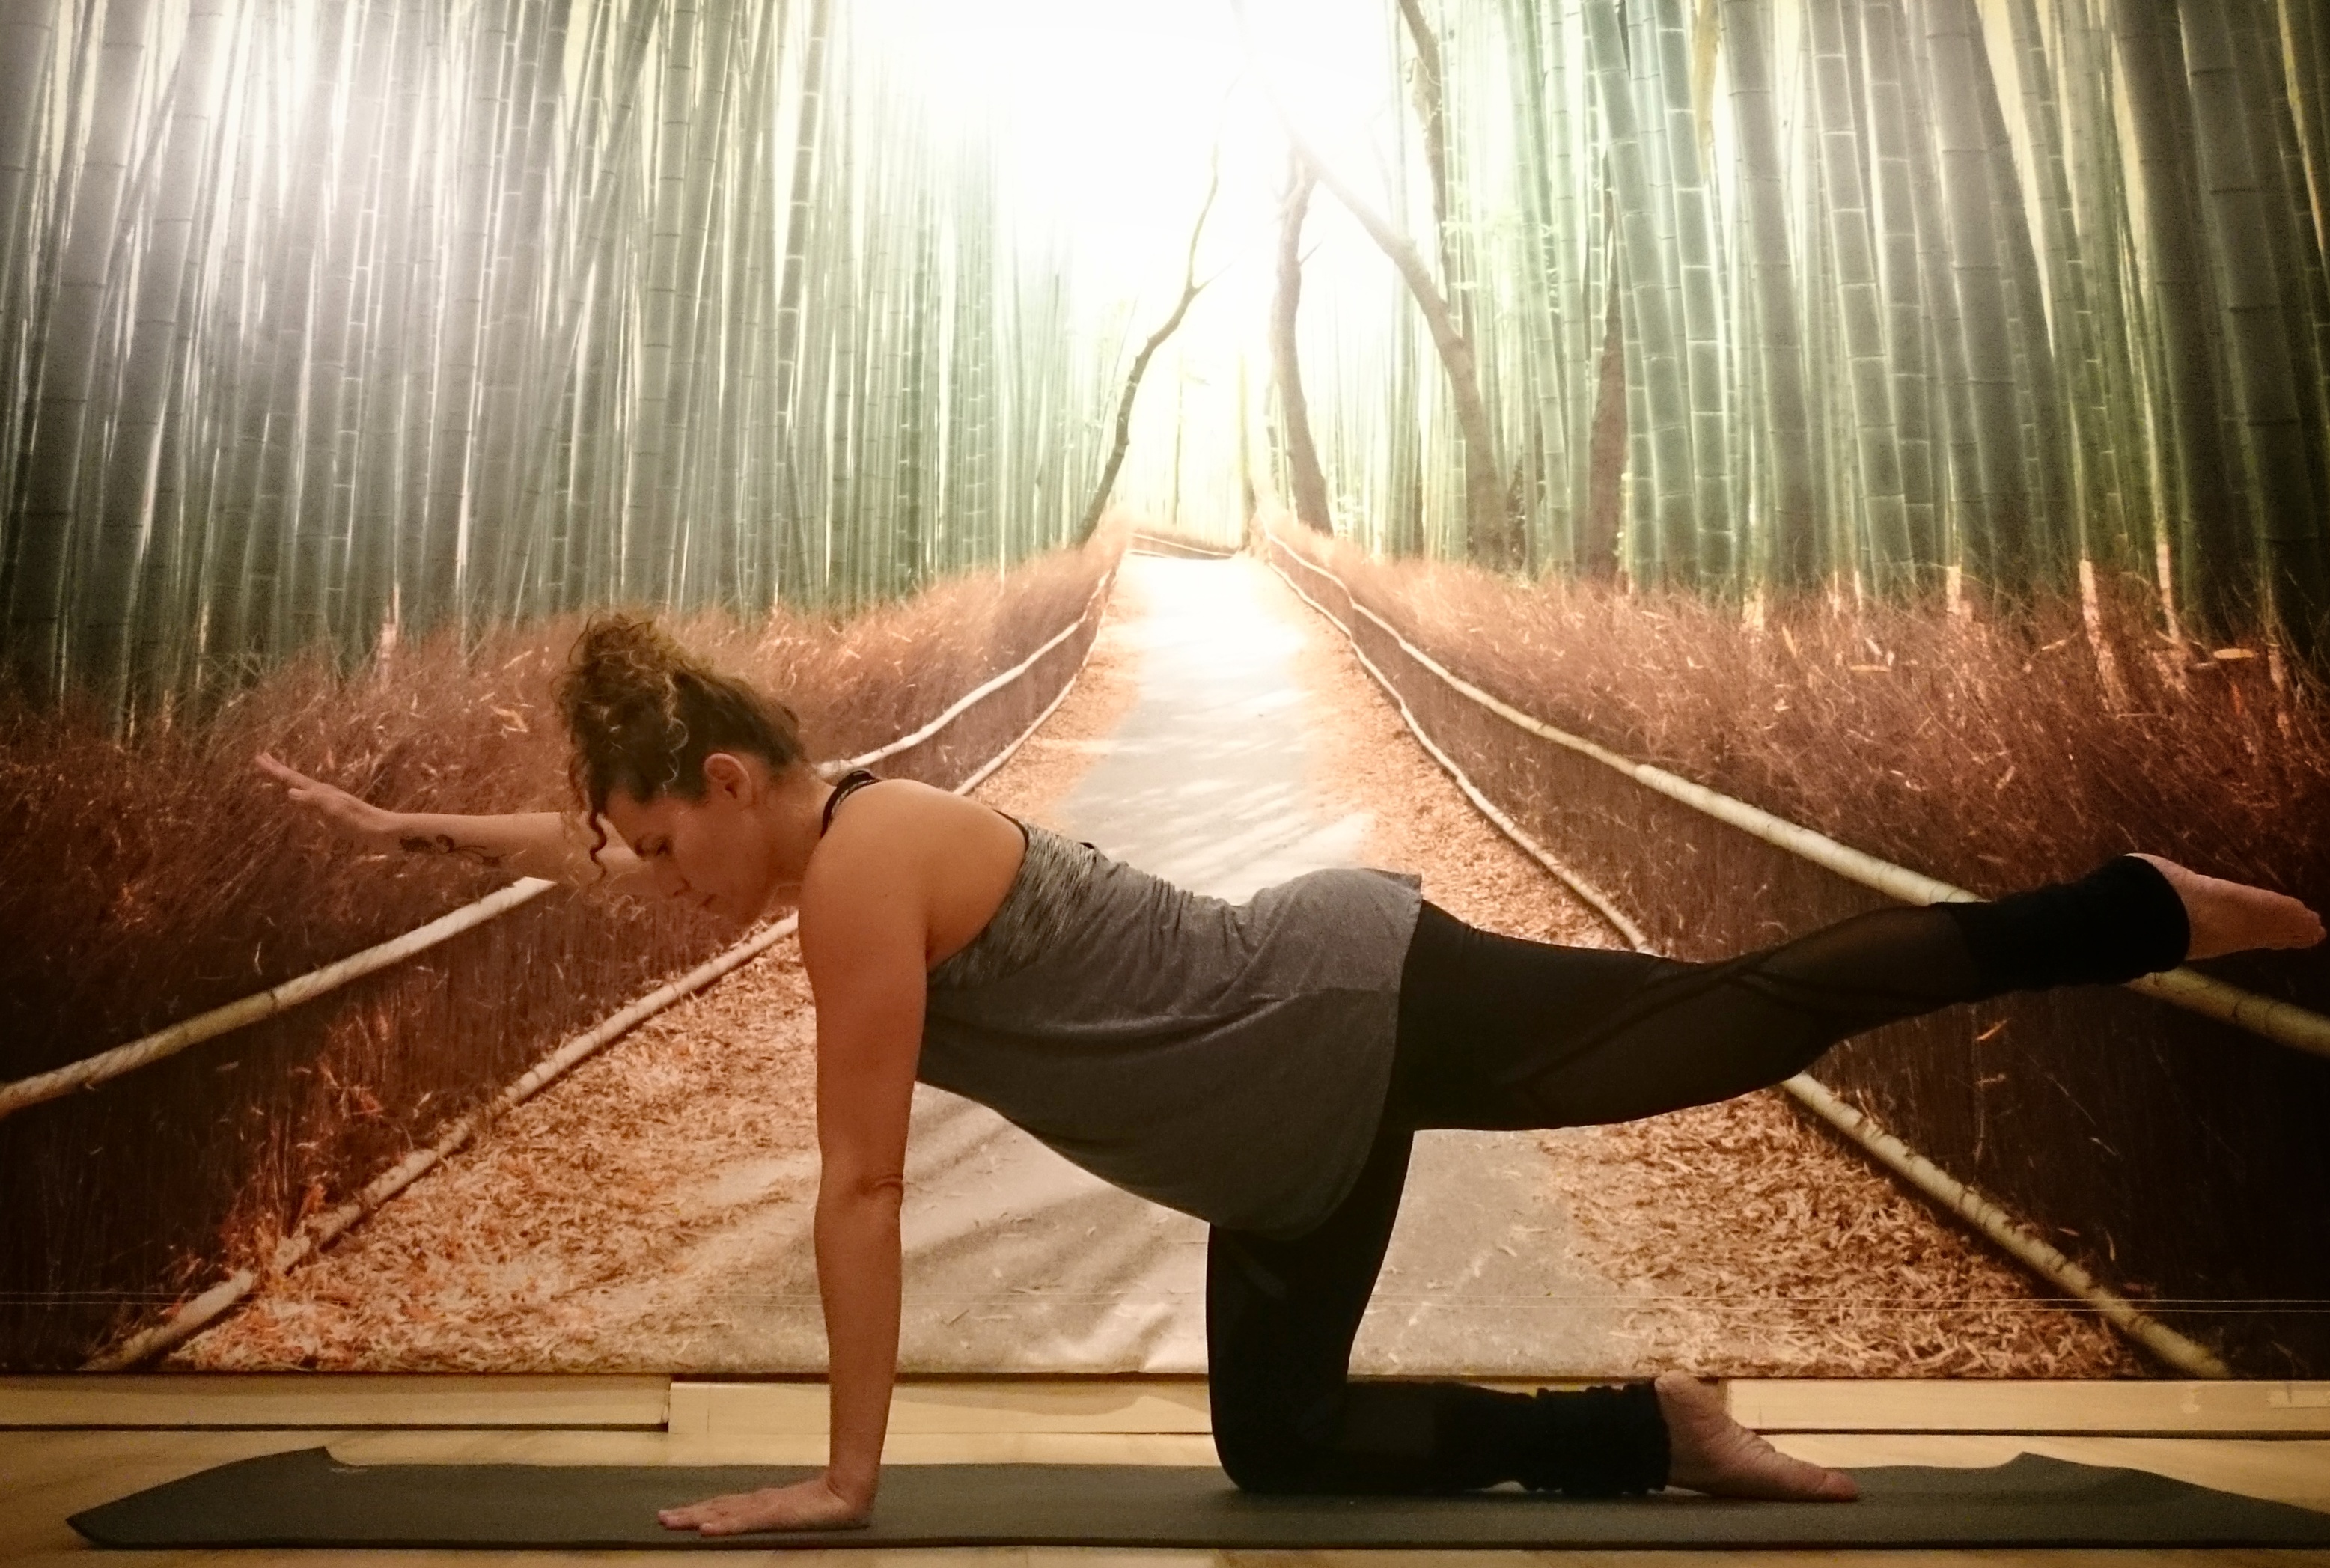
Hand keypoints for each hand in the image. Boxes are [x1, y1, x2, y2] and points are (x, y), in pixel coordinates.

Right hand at [255, 752, 399, 848]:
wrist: (386, 832)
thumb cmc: (361, 824)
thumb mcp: (335, 813)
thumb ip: (314, 802)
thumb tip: (290, 791)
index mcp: (322, 793)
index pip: (294, 779)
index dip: (276, 770)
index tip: (259, 757)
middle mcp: (326, 794)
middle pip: (298, 778)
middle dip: (279, 769)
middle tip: (262, 757)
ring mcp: (332, 802)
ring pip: (304, 786)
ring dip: (289, 779)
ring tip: (278, 774)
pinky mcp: (338, 812)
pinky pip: (312, 798)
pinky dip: (302, 793)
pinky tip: (303, 797)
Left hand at [657, 1473, 871, 1535]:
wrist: (848, 1493)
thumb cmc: (825, 1503)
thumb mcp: (792, 1512)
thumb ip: (774, 1510)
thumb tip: (755, 1514)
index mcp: (761, 1502)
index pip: (722, 1506)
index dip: (698, 1510)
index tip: (674, 1514)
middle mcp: (757, 1502)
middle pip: (716, 1507)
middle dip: (688, 1513)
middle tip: (661, 1517)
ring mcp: (765, 1508)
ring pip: (723, 1513)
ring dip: (696, 1517)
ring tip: (672, 1521)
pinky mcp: (775, 1515)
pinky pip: (744, 1523)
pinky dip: (723, 1525)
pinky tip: (707, 1530)